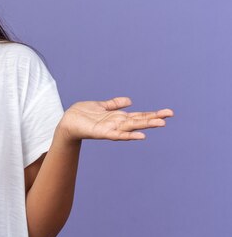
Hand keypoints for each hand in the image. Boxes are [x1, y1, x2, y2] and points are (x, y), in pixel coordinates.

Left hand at [57, 96, 173, 141]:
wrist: (68, 121)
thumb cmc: (83, 114)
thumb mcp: (101, 105)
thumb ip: (115, 104)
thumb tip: (130, 100)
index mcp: (118, 117)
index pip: (139, 115)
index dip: (153, 114)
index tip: (168, 112)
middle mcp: (117, 124)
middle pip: (139, 120)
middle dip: (154, 118)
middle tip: (170, 116)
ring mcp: (111, 129)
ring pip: (131, 127)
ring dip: (145, 125)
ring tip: (160, 124)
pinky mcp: (102, 133)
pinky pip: (118, 135)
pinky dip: (129, 135)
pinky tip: (141, 135)